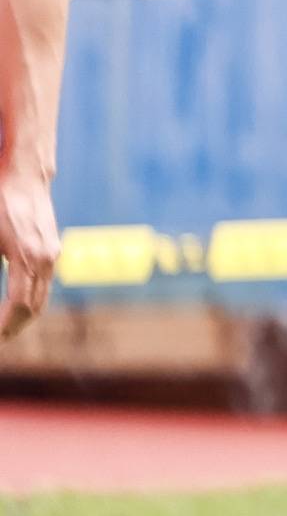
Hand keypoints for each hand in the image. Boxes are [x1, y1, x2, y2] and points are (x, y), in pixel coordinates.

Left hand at [0, 169, 52, 339]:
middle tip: (0, 340)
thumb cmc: (0, 201)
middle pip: (35, 307)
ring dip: (25, 316)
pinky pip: (43, 284)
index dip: (6, 326)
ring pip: (42, 297)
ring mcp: (51, 255)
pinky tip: (17, 303)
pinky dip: (31, 299)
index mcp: (27, 259)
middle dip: (16, 327)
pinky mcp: (51, 249)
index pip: (20, 306)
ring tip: (7, 327)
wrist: (25, 175)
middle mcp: (45, 260)